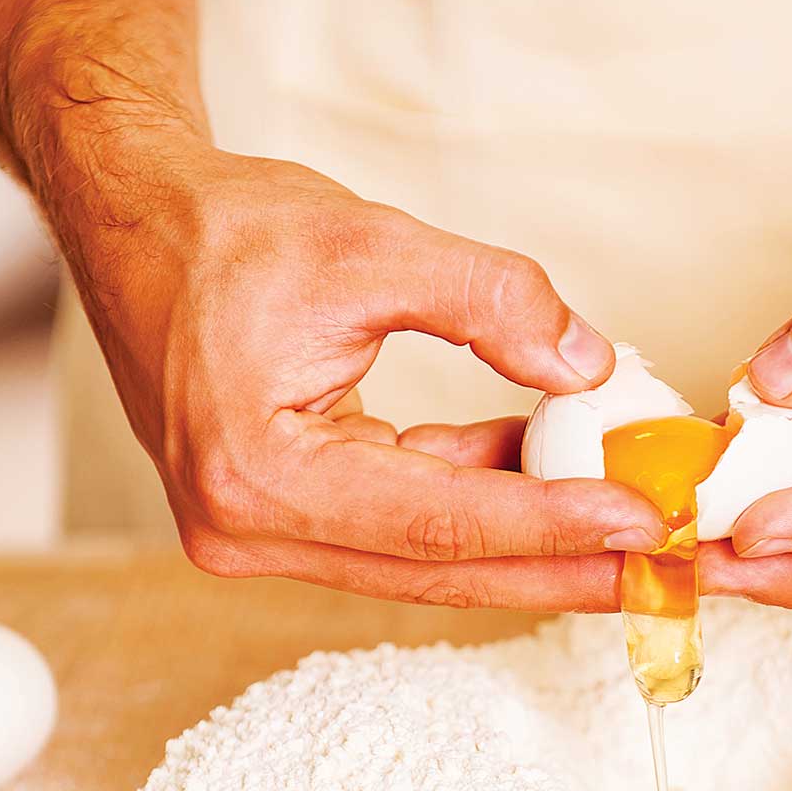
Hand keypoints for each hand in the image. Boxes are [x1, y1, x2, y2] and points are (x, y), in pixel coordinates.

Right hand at [59, 138, 665, 610]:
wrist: (134, 224)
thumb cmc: (222, 233)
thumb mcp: (369, 243)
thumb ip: (488, 302)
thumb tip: (589, 367)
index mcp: (254, 475)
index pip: (437, 522)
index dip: (550, 522)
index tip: (642, 520)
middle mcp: (245, 529)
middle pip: (438, 567)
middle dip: (556, 560)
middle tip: (657, 564)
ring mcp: (258, 533)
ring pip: (425, 556)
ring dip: (524, 534)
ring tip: (623, 514)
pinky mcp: (279, 517)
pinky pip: (399, 526)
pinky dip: (475, 498)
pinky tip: (546, 467)